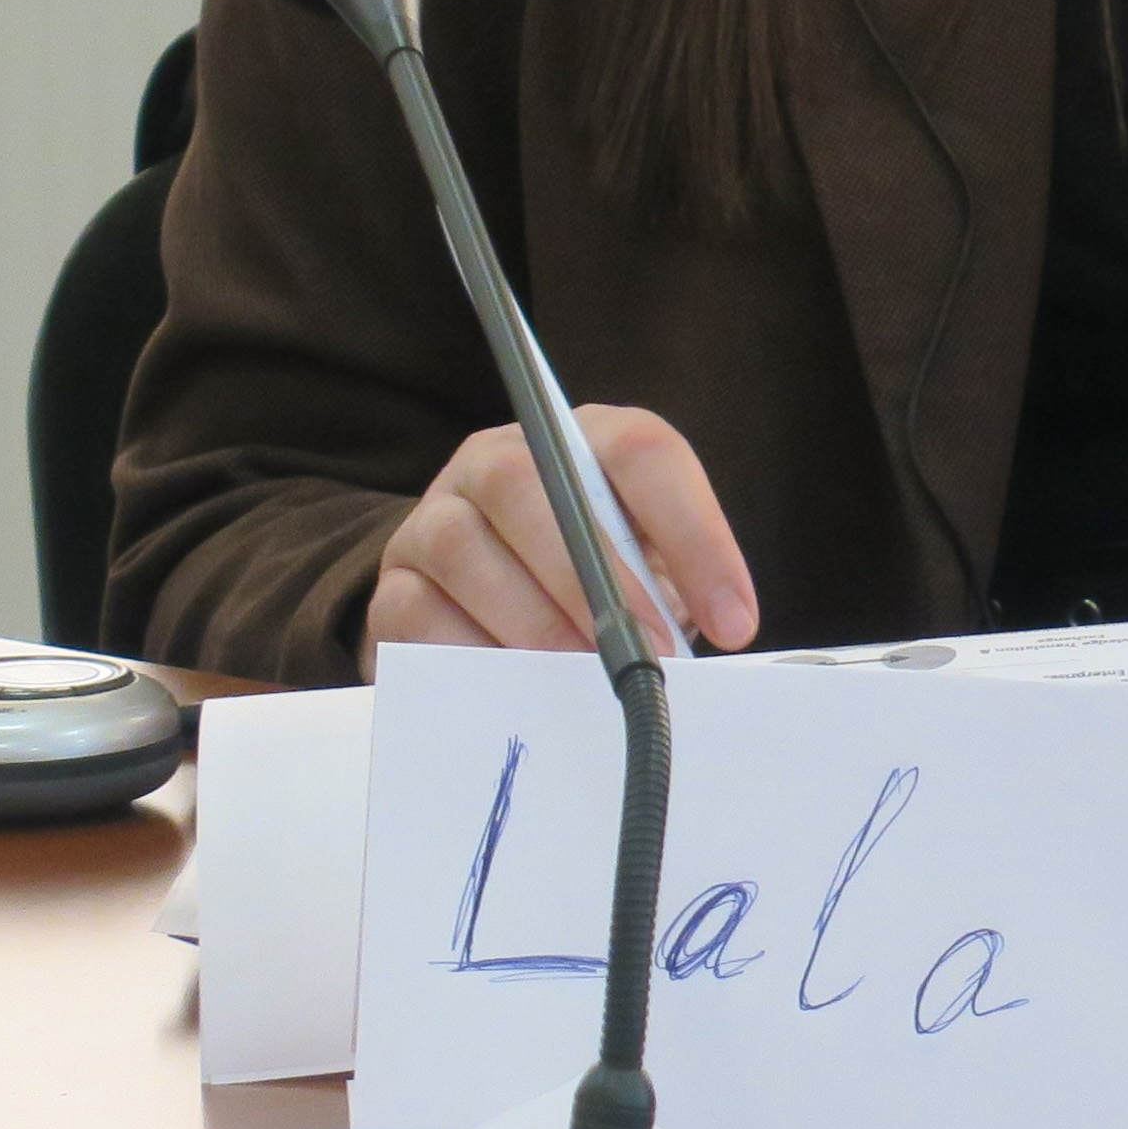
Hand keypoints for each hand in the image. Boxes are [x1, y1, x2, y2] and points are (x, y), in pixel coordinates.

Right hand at [366, 405, 760, 659]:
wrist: (481, 590)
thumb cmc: (593, 578)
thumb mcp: (645, 566)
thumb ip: (671, 588)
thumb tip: (700, 642)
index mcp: (582, 439)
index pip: (641, 452)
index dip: (694, 534)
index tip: (735, 619)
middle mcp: (498, 458)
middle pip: (534, 485)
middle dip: (599, 579)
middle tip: (647, 653)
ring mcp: (434, 516)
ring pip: (465, 547)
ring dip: (534, 621)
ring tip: (583, 675)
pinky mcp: (392, 585)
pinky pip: (415, 614)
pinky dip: (470, 655)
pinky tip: (514, 689)